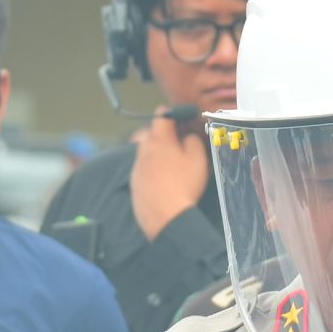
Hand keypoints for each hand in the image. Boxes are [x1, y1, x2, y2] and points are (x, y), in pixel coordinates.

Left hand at [128, 111, 210, 241]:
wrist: (166, 217)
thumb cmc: (184, 185)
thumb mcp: (198, 159)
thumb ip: (193, 141)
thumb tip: (187, 136)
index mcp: (159, 140)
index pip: (161, 115)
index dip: (172, 113)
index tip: (181, 119)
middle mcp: (143, 151)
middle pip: (149, 133)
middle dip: (161, 134)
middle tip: (176, 143)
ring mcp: (136, 168)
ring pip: (143, 152)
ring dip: (155, 153)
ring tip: (170, 164)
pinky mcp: (134, 184)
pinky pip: (141, 170)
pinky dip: (150, 170)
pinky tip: (162, 180)